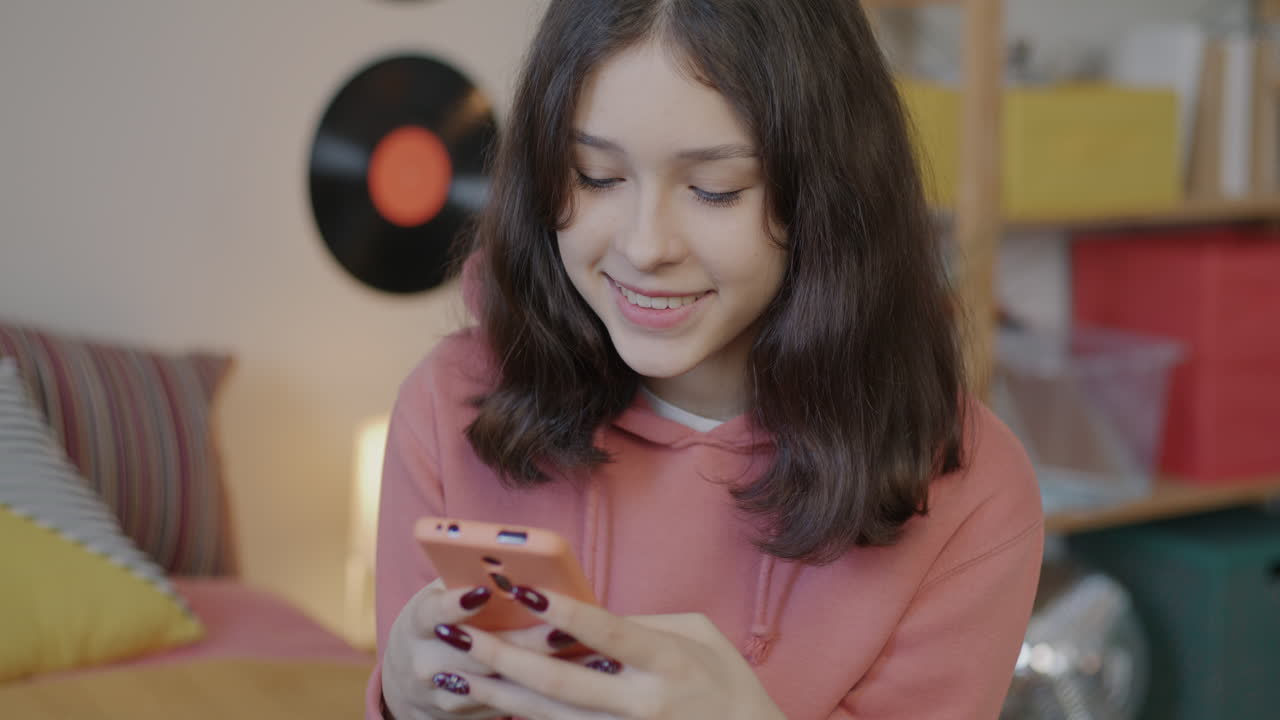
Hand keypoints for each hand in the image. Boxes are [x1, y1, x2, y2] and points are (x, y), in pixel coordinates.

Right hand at [381, 579, 588, 718]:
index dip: (456, 604)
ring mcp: (445, 696)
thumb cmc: (438, 620)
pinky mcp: (465, 717)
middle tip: (564, 628)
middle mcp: (426, 664)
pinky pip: (510, 705)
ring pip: (502, 686)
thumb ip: (469, 579)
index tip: (485, 592)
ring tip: (588, 656)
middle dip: (527, 641)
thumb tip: (519, 564)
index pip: (432, 613)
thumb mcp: (441, 597)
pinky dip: (546, 693)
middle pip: (481, 654)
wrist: (410, 680)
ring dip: (547, 670)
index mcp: (418, 625)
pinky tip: (581, 679)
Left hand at [430, 586, 787, 719]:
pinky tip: (491, 702)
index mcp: (668, 661)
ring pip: (550, 716)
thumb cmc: (727, 682)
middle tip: (457, 634)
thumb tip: (584, 617)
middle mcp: (643, 702)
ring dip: (498, 694)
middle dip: (503, 657)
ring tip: (453, 671)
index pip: (606, 633)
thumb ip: (642, 623)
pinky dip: (525, 717)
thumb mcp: (699, 636)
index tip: (518, 589)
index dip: (561, 611)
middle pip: (561, 682)